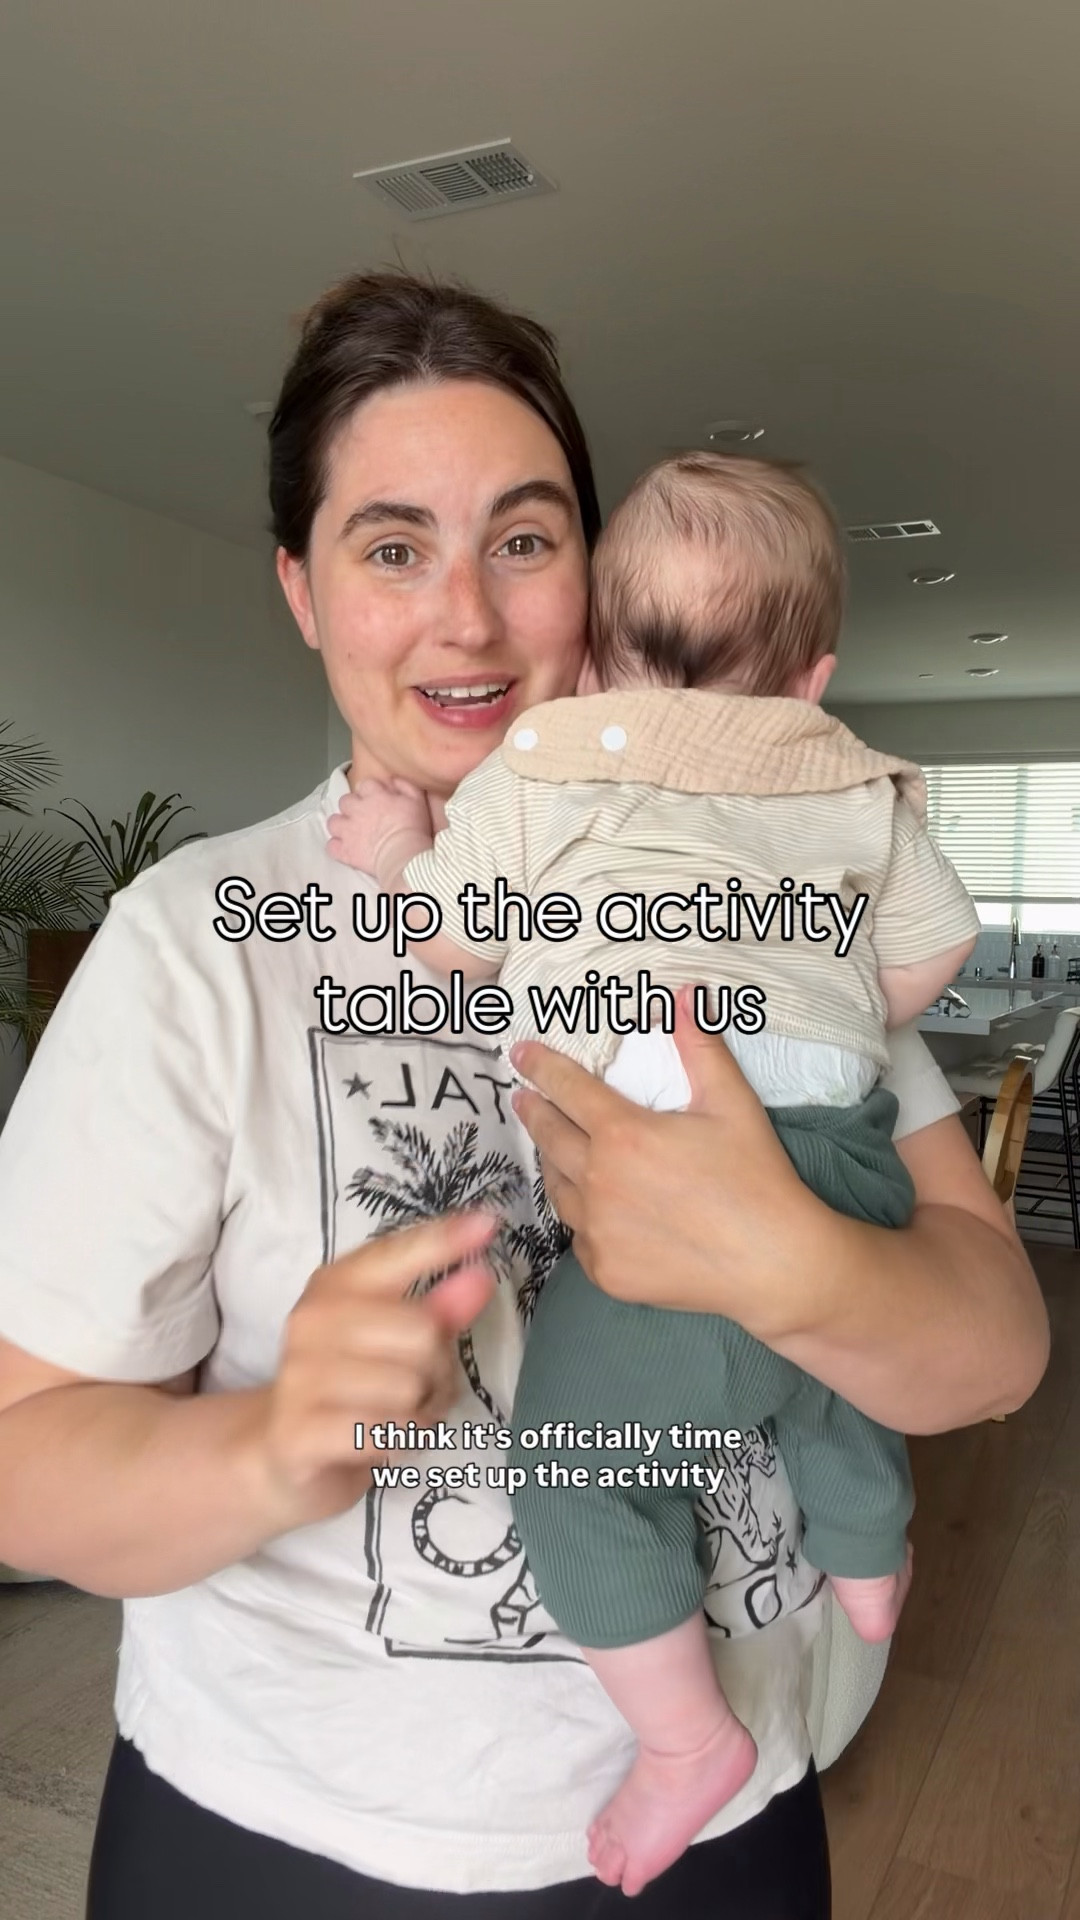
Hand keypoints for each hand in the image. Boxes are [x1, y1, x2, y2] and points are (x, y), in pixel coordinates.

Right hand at [255, 1211, 496, 1525]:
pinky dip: (398, 1442)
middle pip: (423, 1332)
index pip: (395, 1253)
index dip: (443, 1240)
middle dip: (437, 1369)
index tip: (488, 1222)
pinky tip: (377, 1441)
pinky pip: (386, 1430)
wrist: (284, 1454)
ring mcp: (300, 1375)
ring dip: (419, 1412)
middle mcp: (312, 1320)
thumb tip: (481, 1277)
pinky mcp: (300, 1430)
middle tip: (416, 1388)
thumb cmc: (353, 1388)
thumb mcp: (395, 1343)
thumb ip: (439, 1309)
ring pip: (410, 1387)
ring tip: (394, 1416)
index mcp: (335, 1286)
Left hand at [327, 778, 433, 880]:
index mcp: (374, 795)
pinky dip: (337, 847)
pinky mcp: (344, 850)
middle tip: (364, 816)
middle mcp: (356, 809)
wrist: (404, 856)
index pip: (365, 785)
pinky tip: (346, 848)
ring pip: (333, 821)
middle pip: (345, 801)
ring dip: (340, 825)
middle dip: (352, 807)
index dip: (370, 792)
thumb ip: (404, 785)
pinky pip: (331, 846)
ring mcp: (347, 831)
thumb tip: (393, 779)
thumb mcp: (417, 800)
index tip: (377, 800)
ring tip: (350, 832)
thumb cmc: (413, 827)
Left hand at [510, 989, 826, 1326]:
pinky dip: (583, 1216)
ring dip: (555, 1163)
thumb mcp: (732, 1103)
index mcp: (624, 1135)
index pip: (568, 1089)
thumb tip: (685, 993)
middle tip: (524, 1098)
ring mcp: (598, 1232)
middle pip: (550, 1137)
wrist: (772, 1264)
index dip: (541, 1066)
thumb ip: (700, 1046)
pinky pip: (580, 1235)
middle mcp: (599, 1182)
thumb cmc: (756, 1178)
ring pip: (559, 1188)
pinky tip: (593, 1207)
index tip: (520, 1053)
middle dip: (534, 1111)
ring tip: (556, 1149)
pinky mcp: (605, 1271)